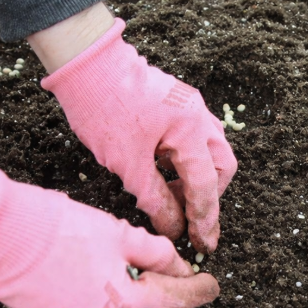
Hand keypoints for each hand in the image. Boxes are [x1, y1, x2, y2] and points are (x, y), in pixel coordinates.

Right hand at [0, 167, 218, 307]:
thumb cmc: (59, 228)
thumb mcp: (119, 232)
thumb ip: (156, 253)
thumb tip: (178, 265)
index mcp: (125, 302)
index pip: (177, 301)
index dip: (198, 290)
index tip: (211, 284)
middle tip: (174, 282)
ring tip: (138, 277)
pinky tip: (107, 283)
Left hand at [33, 8, 236, 252]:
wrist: (85, 61)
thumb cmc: (102, 106)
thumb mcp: (126, 163)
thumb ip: (155, 199)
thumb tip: (174, 227)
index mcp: (190, 129)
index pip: (206, 184)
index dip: (204, 218)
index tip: (203, 246)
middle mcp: (199, 115)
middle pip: (221, 166)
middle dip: (210, 196)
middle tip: (190, 222)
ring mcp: (190, 106)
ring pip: (210, 151)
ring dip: (198, 179)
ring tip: (174, 201)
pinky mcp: (177, 103)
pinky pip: (194, 138)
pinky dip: (187, 162)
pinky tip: (166, 176)